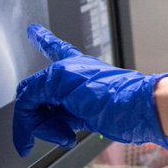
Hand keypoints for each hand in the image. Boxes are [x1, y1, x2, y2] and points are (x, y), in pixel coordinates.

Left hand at [12, 24, 167, 156]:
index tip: (33, 30)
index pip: (59, 51)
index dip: (45, 40)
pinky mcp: (57, 80)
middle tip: (47, 137)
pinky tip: (64, 135)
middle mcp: (70, 67)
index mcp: (83, 69)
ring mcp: (62, 72)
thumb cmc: (124, 109)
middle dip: (33, 120)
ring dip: (41, 127)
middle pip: (34, 90)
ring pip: (29, 100)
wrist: (138, 105)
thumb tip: (44, 123)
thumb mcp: (90, 111)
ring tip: (66, 136)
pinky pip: (29, 104)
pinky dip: (37, 126)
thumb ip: (67, 112)